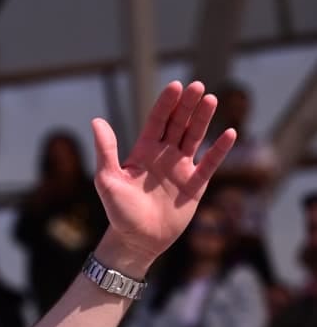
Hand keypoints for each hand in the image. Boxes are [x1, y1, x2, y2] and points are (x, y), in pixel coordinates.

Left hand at [90, 81, 235, 273]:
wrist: (136, 240)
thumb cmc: (118, 212)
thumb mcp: (108, 180)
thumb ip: (106, 150)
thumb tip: (96, 121)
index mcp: (142, 152)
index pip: (157, 121)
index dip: (166, 104)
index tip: (175, 86)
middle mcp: (163, 156)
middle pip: (178, 124)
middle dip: (187, 105)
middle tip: (198, 86)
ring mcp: (180, 169)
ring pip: (194, 138)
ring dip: (203, 119)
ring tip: (211, 99)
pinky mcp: (195, 185)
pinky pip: (210, 164)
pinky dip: (219, 150)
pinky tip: (229, 133)